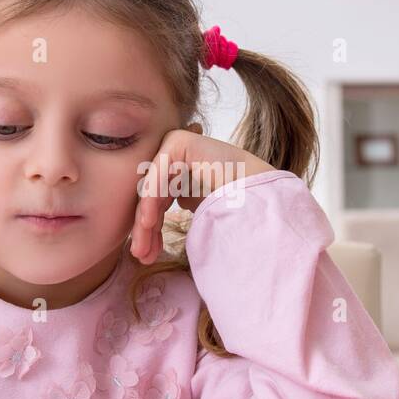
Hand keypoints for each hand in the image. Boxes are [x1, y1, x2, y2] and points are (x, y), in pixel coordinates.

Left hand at [129, 124, 273, 264]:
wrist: (257, 196)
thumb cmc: (233, 206)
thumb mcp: (192, 212)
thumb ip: (168, 213)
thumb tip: (147, 223)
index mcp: (177, 172)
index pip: (155, 203)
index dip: (150, 231)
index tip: (146, 256)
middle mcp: (174, 156)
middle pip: (150, 196)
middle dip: (145, 230)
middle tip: (141, 256)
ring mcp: (175, 145)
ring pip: (151, 188)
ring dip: (145, 221)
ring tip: (142, 248)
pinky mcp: (178, 141)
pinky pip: (158, 174)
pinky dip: (151, 199)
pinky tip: (148, 223)